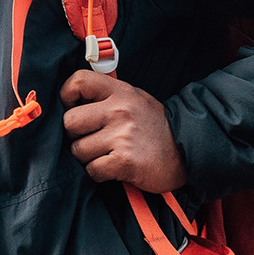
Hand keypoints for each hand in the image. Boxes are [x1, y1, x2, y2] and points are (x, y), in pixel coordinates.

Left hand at [60, 71, 186, 192]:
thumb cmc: (154, 127)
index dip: (67, 96)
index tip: (72, 107)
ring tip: (108, 154)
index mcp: (121, 92)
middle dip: (76, 135)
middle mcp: (120, 110)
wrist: (186, 152)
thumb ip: (107, 96)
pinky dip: (99, 173)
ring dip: (88, 157)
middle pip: (70, 122)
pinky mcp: (124, 161)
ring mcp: (122, 136)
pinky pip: (92, 170)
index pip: (78, 81)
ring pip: (78, 150)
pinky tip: (114, 168)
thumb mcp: (135, 99)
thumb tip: (72, 101)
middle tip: (93, 139)